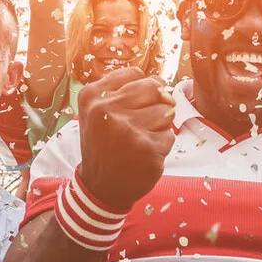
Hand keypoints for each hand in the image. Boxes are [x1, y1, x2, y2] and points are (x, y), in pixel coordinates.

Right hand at [76, 67, 175, 208]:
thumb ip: (127, 91)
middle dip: (154, 104)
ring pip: (166, 111)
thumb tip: (165, 89)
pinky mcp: (147, 148)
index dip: (142, 89)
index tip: (132, 106)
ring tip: (139, 140)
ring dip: (159, 127)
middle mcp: (106, 110)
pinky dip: (161, 146)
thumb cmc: (106, 144)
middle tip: (139, 125)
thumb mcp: (99, 112)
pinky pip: (169, 135)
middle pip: (154, 88)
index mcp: (93, 96)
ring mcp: (127, 129)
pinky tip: (143, 155)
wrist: (101, 187)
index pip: (136, 74)